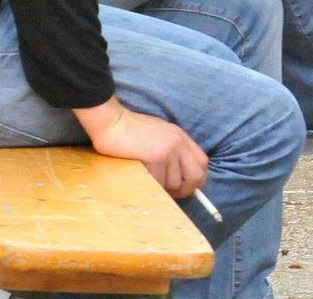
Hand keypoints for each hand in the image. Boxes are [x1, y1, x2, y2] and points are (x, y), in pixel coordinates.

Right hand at [82, 102, 208, 198]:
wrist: (109, 120)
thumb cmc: (126, 129)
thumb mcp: (156, 134)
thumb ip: (170, 150)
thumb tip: (177, 175)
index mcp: (180, 136)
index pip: (202, 163)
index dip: (196, 179)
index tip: (184, 187)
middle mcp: (179, 143)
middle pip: (195, 177)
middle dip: (185, 189)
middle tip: (170, 193)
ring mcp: (169, 150)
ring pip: (174, 183)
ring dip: (161, 184)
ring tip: (145, 173)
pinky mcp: (157, 157)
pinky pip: (159, 181)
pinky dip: (150, 182)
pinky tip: (138, 171)